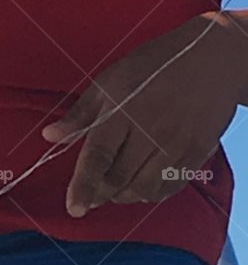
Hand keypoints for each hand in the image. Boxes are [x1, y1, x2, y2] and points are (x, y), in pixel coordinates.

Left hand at [42, 12, 247, 216]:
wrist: (215, 56)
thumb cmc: (154, 66)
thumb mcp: (111, 80)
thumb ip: (80, 114)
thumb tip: (49, 136)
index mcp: (125, 109)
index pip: (98, 156)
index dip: (84, 186)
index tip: (74, 209)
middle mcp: (152, 128)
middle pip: (118, 179)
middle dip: (100, 193)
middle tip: (91, 195)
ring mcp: (177, 142)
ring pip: (143, 189)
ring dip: (124, 195)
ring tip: (116, 186)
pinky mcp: (197, 152)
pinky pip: (169, 188)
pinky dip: (150, 194)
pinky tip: (142, 184)